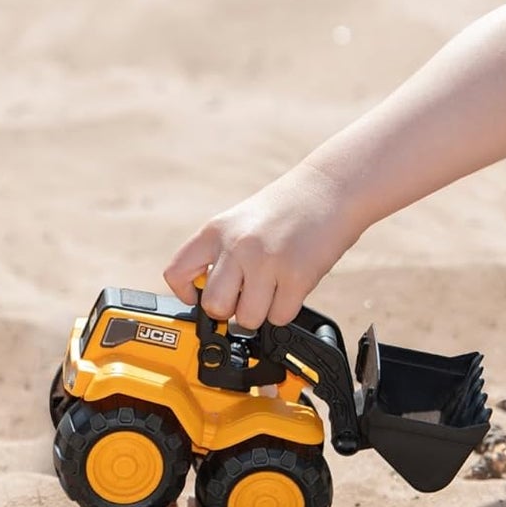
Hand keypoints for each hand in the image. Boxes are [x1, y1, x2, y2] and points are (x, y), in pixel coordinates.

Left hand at [163, 162, 358, 327]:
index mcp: (215, 231)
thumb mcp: (240, 222)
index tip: (200, 296)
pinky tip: (292, 287)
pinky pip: (280, 317)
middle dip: (230, 310)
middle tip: (246, 296)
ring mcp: (267, 262)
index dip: (186, 293)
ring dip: (261, 312)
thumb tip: (211, 297)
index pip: (176, 273)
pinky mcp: (297, 276)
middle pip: (214, 306)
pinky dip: (286, 310)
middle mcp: (237, 246)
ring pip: (248, 318)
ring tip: (273, 289)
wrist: (330, 188)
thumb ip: (221, 253)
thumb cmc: (287, 208)